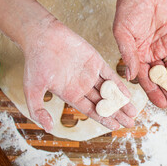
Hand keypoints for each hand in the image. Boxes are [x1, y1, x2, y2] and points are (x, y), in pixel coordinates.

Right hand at [23, 17, 135, 131]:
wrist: (42, 36)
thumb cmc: (35, 62)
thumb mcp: (32, 90)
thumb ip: (38, 110)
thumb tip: (49, 129)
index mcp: (70, 94)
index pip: (91, 110)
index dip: (104, 119)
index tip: (116, 127)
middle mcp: (83, 86)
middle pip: (104, 103)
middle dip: (117, 114)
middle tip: (130, 124)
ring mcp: (90, 74)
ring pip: (110, 91)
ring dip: (121, 102)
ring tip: (133, 112)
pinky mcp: (96, 61)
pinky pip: (111, 75)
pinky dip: (119, 85)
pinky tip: (128, 94)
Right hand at [113, 0, 166, 112]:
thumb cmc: (128, 11)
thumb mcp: (123, 34)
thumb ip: (129, 55)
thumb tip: (130, 78)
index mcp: (138, 57)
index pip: (147, 80)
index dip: (155, 93)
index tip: (162, 105)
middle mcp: (152, 56)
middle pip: (163, 79)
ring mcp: (166, 48)